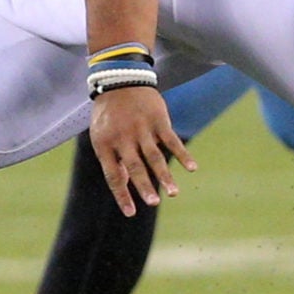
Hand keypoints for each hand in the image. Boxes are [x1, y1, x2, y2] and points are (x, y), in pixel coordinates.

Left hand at [91, 86, 190, 215]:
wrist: (120, 80)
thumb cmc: (110, 114)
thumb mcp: (102, 136)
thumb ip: (113, 160)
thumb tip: (123, 185)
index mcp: (105, 145)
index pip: (113, 176)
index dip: (122, 195)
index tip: (132, 213)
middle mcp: (123, 138)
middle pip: (135, 167)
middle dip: (144, 186)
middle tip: (154, 203)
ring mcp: (142, 129)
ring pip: (154, 156)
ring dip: (165, 176)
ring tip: (173, 194)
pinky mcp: (158, 121)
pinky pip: (171, 140)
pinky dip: (182, 155)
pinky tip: (191, 168)